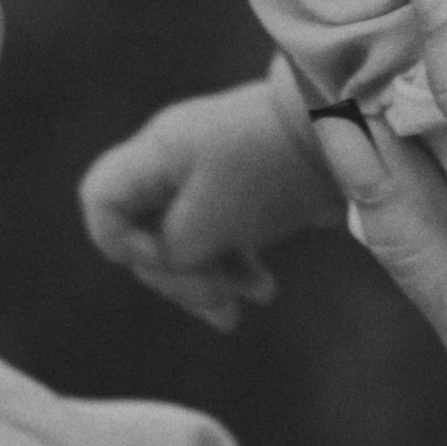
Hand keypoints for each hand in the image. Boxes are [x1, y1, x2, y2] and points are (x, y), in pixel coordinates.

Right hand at [78, 81, 336, 331]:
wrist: (347, 131)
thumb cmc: (271, 170)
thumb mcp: (209, 221)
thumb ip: (171, 254)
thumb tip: (167, 267)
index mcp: (155, 154)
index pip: (100, 200)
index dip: (118, 242)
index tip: (162, 258)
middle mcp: (174, 162)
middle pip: (144, 232)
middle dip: (177, 276)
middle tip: (216, 301)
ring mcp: (209, 175)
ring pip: (184, 241)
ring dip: (207, 282)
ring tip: (238, 313)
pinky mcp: (243, 190)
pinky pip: (220, 237)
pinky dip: (233, 267)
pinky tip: (263, 292)